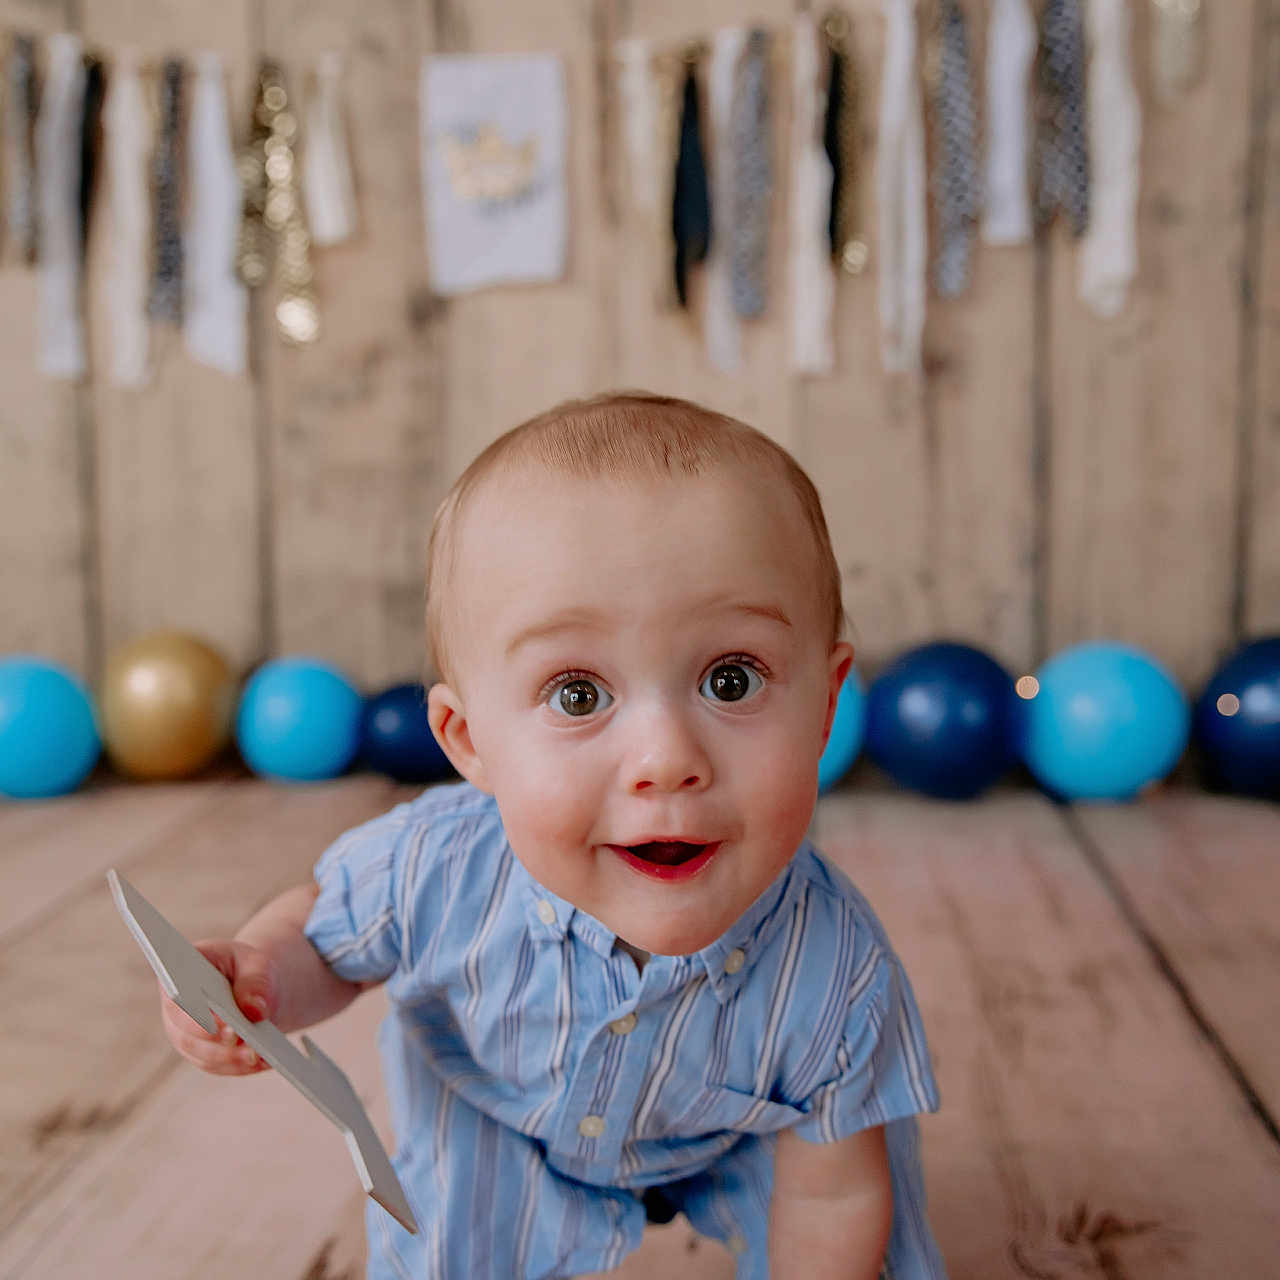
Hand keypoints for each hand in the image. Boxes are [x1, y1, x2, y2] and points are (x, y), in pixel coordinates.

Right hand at [158, 938, 275, 1076]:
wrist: (255, 987)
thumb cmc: (250, 969)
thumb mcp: (257, 964)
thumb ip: (256, 982)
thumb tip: (254, 1011)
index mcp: (180, 976)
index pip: (178, 997)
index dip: (197, 1012)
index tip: (219, 1021)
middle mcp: (176, 1011)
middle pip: (188, 1033)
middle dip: (216, 1039)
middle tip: (240, 1038)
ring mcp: (187, 1037)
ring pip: (204, 1055)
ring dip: (232, 1057)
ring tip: (258, 1054)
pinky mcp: (203, 1056)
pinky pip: (220, 1066)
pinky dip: (242, 1065)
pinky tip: (265, 1061)